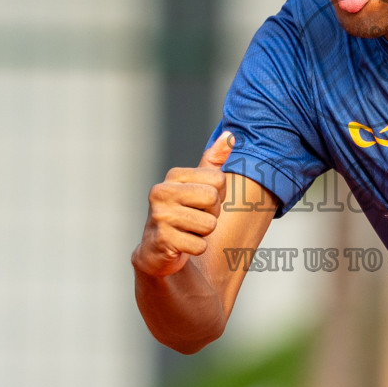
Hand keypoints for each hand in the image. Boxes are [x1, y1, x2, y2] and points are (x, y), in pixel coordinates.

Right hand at [133, 131, 233, 277]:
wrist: (157, 250)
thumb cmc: (183, 213)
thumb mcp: (197, 184)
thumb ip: (213, 161)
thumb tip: (230, 136)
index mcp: (173, 175)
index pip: (218, 179)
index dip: (218, 195)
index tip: (201, 202)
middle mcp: (162, 192)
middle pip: (213, 199)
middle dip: (212, 214)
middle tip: (195, 218)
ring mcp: (160, 215)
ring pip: (208, 225)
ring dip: (203, 233)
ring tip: (187, 230)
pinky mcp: (162, 240)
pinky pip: (200, 245)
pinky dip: (196, 248)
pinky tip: (182, 244)